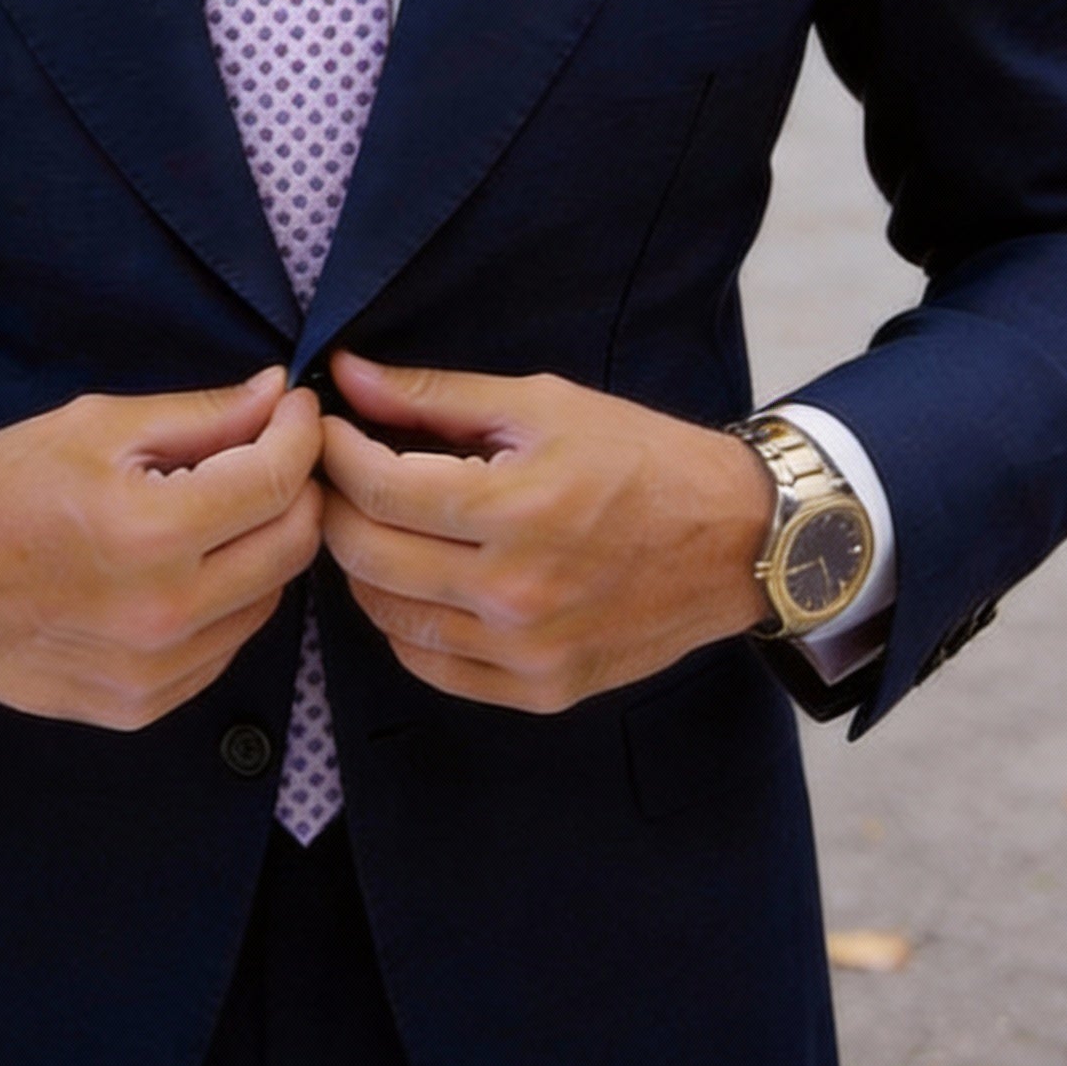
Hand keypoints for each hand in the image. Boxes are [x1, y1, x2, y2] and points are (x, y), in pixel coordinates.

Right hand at [0, 369, 323, 728]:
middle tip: (275, 451)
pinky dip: (228, 600)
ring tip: (225, 506)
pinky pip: (224, 647)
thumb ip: (200, 416)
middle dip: (299, 488)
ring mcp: (153, 672)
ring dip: (265, 546)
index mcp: (149, 534)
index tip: (296, 409)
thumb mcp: (95, 427)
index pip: (276, 482)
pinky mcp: (140, 706)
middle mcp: (162, 614)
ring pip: (268, 601)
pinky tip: (188, 565)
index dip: (300, 435)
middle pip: (292, 546)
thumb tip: (277, 394)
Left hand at [319, 352, 771, 712]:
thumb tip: (346, 374)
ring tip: (377, 523)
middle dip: (335, 505)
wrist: (738, 541)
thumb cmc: (642, 459)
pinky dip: (403, 623)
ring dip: (363, 565)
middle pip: (367, 555)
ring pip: (387, 616)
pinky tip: (415, 581)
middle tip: (339, 474)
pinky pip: (430, 665)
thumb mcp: (542, 404)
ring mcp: (526, 652)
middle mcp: (516, 592)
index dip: (335, 452)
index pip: (377, 487)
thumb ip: (435, 396)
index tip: (328, 429)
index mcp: (517, 509)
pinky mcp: (539, 690)